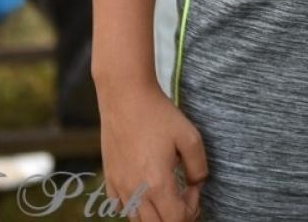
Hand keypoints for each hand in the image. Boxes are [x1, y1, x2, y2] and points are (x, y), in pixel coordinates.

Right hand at [97, 80, 207, 221]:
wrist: (125, 98)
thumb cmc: (159, 115)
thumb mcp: (190, 137)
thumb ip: (198, 167)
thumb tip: (197, 184)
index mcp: (157, 183)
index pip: (177, 219)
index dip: (192, 210)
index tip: (194, 188)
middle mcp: (135, 190)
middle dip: (176, 216)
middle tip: (185, 195)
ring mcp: (119, 186)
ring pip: (137, 220)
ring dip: (156, 215)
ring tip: (167, 194)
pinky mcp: (109, 178)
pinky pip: (121, 207)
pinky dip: (136, 207)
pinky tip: (146, 189)